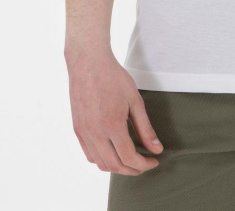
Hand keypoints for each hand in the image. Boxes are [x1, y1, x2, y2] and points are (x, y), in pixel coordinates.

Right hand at [66, 47, 163, 174]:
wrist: (88, 63)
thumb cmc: (113, 78)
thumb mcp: (135, 101)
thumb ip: (145, 128)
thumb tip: (157, 149)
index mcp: (111, 125)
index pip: (129, 157)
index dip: (144, 164)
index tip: (154, 160)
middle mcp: (95, 133)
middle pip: (114, 165)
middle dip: (132, 170)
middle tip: (145, 164)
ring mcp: (84, 132)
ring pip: (100, 163)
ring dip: (117, 167)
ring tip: (131, 160)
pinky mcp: (77, 129)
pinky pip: (89, 154)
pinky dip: (102, 160)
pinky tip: (113, 152)